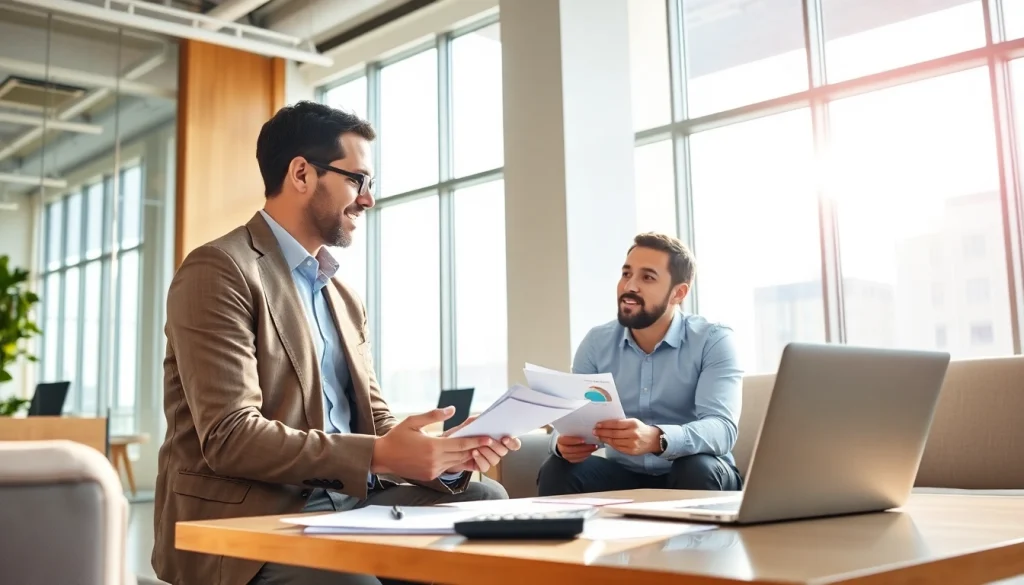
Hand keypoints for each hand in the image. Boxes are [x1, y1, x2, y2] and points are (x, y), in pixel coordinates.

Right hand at [371, 407, 492, 480]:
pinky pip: (447, 468)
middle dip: (475, 448)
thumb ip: (434, 415)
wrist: (382, 457)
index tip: (488, 438)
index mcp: (432, 447)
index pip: (461, 445)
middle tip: (488, 441)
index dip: (476, 441)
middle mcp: (435, 461)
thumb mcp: (413, 421)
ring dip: (466, 455)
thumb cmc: (396, 437)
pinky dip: (455, 461)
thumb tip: (452, 409)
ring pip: (456, 462)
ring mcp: (433, 470)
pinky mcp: (430, 476)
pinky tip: (460, 454)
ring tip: (477, 447)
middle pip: (462, 455)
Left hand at [441, 416, 521, 473]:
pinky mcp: (481, 466)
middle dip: (496, 446)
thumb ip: (477, 420)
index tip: (505, 438)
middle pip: (504, 451)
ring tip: (477, 447)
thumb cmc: (462, 434)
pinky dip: (480, 460)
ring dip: (487, 453)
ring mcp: (489, 459)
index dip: (512, 442)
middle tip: (489, 440)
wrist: (448, 448)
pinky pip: (485, 467)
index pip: (513, 443)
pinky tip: (473, 453)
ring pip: (495, 460)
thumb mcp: (469, 424)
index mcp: (498, 438)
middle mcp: (496, 450)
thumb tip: (484, 416)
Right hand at [555, 435, 597, 462]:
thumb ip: (576, 431)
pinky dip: (585, 456)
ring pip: (576, 456)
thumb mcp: (571, 431)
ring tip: (594, 448)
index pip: (565, 440)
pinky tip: (590, 452)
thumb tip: (587, 430)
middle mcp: (561, 448)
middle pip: (571, 450)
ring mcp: (565, 455)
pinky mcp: (570, 459)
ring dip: (586, 452)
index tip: (583, 440)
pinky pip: (578, 459)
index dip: (574, 441)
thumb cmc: (570, 435)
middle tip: (593, 445)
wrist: (566, 442)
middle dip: (583, 448)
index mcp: (560, 440)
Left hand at [593, 418, 660, 455]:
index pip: (616, 424)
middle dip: (602, 432)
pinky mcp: (631, 451)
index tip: (597, 425)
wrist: (652, 439)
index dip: (605, 425)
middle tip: (594, 431)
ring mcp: (632, 444)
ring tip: (598, 436)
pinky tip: (606, 441)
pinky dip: (610, 444)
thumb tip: (605, 424)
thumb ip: (621, 423)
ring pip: (614, 442)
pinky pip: (618, 448)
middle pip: (614, 434)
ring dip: (604, 439)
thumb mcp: (632, 422)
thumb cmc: (640, 428)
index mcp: (633, 424)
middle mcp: (633, 434)